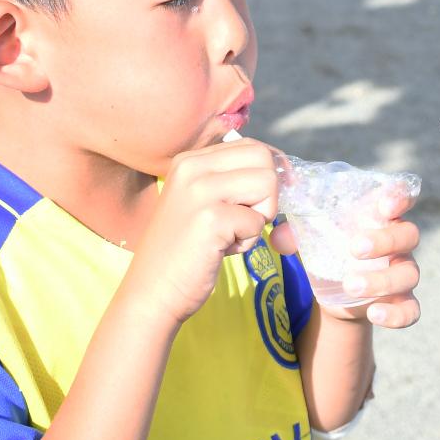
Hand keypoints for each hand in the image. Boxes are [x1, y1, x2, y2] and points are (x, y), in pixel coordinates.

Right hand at [126, 139, 279, 325]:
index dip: (269, 174)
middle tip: (244, 222)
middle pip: (264, 160)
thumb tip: (286, 172)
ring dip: (259, 217)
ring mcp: (200, 191)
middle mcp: (192, 167)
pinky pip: (257, 221)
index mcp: (190, 160)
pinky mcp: (211, 218)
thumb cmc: (184, 252)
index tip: (263, 201)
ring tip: (231, 235)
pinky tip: (220, 250)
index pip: (252, 147)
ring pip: (267, 185)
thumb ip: (233, 182)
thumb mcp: (202, 203)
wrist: (152, 292)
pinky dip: (248, 241)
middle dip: (268, 195)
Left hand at [271, 190, 421, 328]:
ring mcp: (403, 271)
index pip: (401, 197)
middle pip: (408, 234)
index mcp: (380, 216)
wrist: (334, 287)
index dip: (399, 197)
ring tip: (350, 285)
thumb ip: (295, 232)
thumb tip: (275, 236)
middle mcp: (398, 242)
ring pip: (409, 273)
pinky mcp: (400, 301)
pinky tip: (374, 313)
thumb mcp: (312, 236)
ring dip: (381, 280)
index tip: (384, 205)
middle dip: (384, 240)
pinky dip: (396, 313)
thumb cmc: (329, 247)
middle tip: (353, 248)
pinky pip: (411, 310)